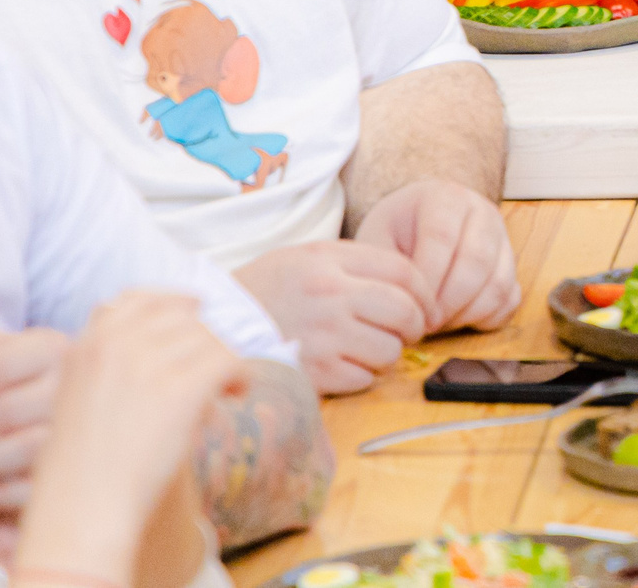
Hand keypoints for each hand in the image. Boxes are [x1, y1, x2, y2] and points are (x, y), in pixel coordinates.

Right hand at [12, 293, 247, 571]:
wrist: (82, 508)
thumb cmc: (82, 468)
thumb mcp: (78, 397)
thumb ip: (111, 361)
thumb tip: (173, 330)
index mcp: (86, 344)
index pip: (140, 299)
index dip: (174, 304)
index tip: (195, 312)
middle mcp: (115, 344)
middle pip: (182, 317)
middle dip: (202, 341)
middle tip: (212, 370)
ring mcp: (147, 363)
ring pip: (209, 339)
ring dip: (222, 361)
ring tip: (224, 390)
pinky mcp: (181, 387)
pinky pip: (228, 361)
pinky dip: (240, 376)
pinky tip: (235, 395)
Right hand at [234, 239, 430, 393]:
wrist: (213, 327)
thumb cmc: (266, 290)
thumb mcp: (308, 257)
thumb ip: (356, 262)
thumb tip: (410, 284)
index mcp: (329, 262)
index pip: (404, 272)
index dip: (425, 292)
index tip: (425, 306)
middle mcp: (328, 297)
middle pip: (404, 312)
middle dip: (415, 326)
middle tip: (406, 331)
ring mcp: (321, 337)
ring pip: (389, 351)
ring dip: (386, 354)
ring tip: (366, 348)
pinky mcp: (312, 373)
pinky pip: (362, 379)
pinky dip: (360, 376)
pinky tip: (342, 364)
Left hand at [354, 179, 518, 336]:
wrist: (418, 223)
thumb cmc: (395, 234)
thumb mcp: (377, 239)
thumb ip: (387, 268)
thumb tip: (405, 306)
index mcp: (445, 197)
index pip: (443, 237)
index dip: (427, 279)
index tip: (410, 308)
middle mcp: (482, 212)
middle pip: (477, 262)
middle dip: (448, 303)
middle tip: (424, 324)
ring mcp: (502, 238)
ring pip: (498, 284)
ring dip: (466, 313)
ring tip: (437, 323)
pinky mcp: (510, 265)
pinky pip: (510, 299)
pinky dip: (486, 318)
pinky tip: (457, 320)